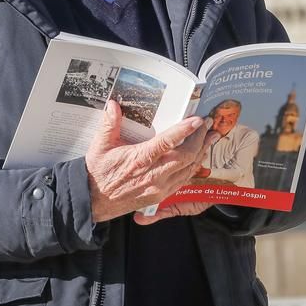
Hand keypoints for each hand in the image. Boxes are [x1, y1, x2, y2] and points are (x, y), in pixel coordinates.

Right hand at [86, 102, 215, 222]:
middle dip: (200, 139)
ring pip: (188, 169)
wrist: (94, 201)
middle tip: (208, 125)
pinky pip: (183, 180)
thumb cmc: (98, 173)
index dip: (185, 130)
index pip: (168, 143)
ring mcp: (159, 187)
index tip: (197, 120)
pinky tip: (198, 158)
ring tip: (211, 138)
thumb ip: (109, 124)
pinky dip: (193, 167)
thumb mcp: (100, 146)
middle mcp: (153, 175)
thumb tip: (113, 104)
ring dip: (202, 152)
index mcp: (140, 160)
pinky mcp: (160, 195)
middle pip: (186, 156)